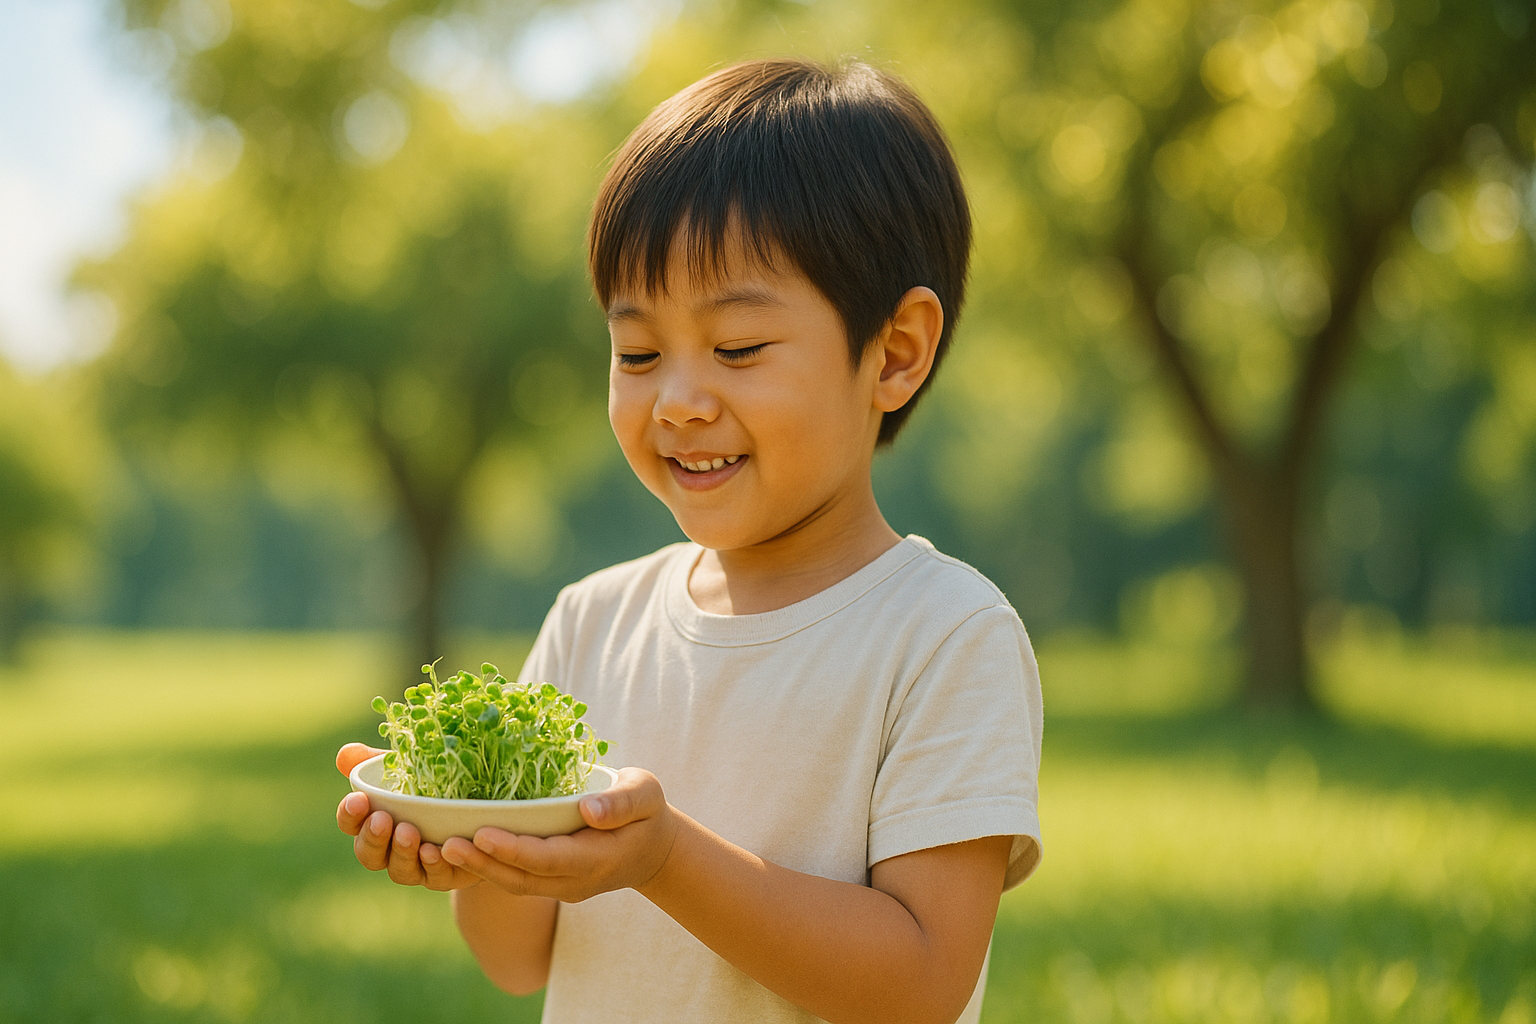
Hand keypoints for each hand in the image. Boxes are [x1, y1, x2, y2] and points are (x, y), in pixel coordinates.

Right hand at [334, 742, 481, 890]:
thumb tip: (346, 753)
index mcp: (374, 821)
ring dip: (402, 852)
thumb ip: (377, 761)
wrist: (479, 811)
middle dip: (373, 838)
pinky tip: (435, 850)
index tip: (357, 799)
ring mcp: (415, 866)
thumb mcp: (409, 767)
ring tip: (409, 833)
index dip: (349, 814)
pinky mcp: (444, 876)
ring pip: (399, 869)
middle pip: (368, 853)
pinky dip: (433, 864)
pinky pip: (435, 876)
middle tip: (382, 820)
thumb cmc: (434, 786)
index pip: (351, 823)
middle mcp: (389, 849)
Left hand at [440, 767, 679, 902]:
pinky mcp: (549, 882)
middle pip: (521, 878)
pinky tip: (459, 851)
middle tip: (444, 845)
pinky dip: (486, 867)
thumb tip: (588, 811)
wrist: (653, 851)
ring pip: (513, 883)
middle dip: (483, 863)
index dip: (514, 849)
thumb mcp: (646, 795)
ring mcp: (560, 887)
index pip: (549, 858)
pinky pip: (515, 879)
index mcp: (597, 858)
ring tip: (440, 848)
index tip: (482, 833)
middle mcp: (574, 881)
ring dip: (478, 868)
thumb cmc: (647, 813)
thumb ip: (622, 803)